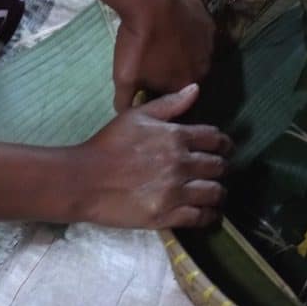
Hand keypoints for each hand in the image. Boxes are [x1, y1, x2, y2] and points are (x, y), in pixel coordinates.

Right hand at [72, 84, 231, 228]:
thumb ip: (169, 103)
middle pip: (219, 166)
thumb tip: (195, 89)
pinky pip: (200, 216)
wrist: (83, 180)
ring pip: (215, 192)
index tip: (224, 148)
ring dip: (219, 192)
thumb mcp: (136, 116)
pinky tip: (208, 212)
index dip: (224, 144)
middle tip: (219, 171)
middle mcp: (180, 163)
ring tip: (216, 193)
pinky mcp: (166, 215)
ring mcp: (174, 191)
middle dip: (222, 168)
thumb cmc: (108, 145)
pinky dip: (208, 215)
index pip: (215, 138)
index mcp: (175, 137)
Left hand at [112, 0, 215, 110]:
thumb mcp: (123, 77)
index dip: (162, 90)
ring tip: (163, 41)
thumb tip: (125, 114)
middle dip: (175, 71)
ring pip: (196, 54)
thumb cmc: (137, 42)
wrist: (149, 0)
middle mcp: (204, 68)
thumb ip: (125, 101)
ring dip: (183, 52)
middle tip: (155, 60)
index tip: (149, 82)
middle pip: (189, 75)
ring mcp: (209, 44)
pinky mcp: (209, 23)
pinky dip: (188, 33)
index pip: (176, 95)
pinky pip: (199, 34)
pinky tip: (173, 25)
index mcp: (185, 84)